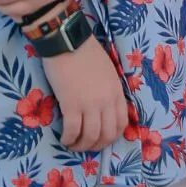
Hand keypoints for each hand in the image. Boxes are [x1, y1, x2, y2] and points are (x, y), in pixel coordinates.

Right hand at [45, 32, 128, 150]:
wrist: (68, 41)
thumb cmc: (85, 52)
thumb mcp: (107, 71)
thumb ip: (108, 90)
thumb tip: (103, 108)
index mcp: (116, 91)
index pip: (121, 123)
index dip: (111, 137)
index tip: (101, 139)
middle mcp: (106, 101)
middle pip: (107, 134)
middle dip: (97, 145)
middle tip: (86, 145)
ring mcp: (89, 103)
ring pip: (90, 136)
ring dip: (81, 145)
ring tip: (72, 144)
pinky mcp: (71, 104)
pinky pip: (72, 130)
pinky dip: (68, 138)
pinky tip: (64, 138)